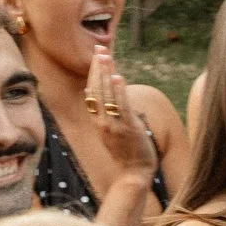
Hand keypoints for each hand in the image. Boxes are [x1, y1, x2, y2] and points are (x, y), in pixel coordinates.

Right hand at [85, 44, 159, 180]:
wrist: (133, 175)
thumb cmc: (127, 154)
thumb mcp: (115, 132)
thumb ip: (112, 114)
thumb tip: (112, 95)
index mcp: (97, 122)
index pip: (92, 92)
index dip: (94, 74)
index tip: (97, 57)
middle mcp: (102, 122)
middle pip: (96, 90)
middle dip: (98, 68)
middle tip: (99, 49)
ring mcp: (114, 126)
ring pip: (107, 96)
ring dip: (106, 75)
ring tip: (106, 57)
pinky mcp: (127, 129)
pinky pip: (121, 107)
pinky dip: (119, 92)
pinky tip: (119, 77)